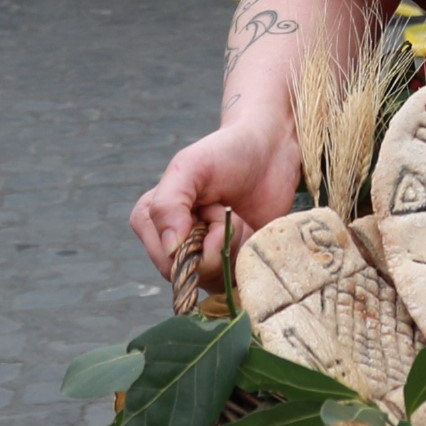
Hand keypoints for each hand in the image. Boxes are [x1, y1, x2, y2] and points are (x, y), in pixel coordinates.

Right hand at [130, 125, 302, 283]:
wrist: (272, 147)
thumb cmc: (226, 152)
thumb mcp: (190, 168)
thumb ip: (168, 205)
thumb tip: (170, 250)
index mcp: (153, 224)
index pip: (168, 264)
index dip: (195, 242)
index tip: (210, 208)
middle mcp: (177, 246)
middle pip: (196, 275)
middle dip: (219, 242)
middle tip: (227, 209)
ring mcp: (210, 256)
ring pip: (221, 278)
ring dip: (237, 246)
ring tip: (239, 216)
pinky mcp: (239, 260)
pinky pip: (243, 277)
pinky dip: (253, 255)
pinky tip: (254, 228)